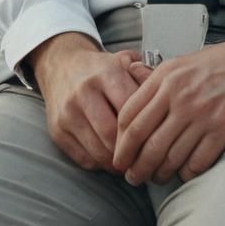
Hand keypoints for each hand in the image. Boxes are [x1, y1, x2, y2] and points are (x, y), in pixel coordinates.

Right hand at [30, 33, 146, 172]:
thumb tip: (167, 102)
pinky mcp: (57, 130)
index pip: (131, 110)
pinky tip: (112, 159)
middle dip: (132, 152)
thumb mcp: (125, 62)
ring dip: (118, 163)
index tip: (157, 139)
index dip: (146, 129)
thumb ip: (147, 77)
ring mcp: (68, 112)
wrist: (62, 64)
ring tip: (131, 162)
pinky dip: (100, 164)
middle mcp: (84, 92)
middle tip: (146, 159)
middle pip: (113, 134)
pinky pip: (83, 158)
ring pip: (99, 151)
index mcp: (106, 73)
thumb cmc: (101, 68)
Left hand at [112, 30, 224, 185]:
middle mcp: (180, 95)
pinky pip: (195, 163)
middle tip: (131, 175)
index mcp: (167, 76)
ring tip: (156, 177)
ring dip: (158, 173)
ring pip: (167, 156)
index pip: (129, 115)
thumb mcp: (184, 60)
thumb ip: (158, 76)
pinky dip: (186, 172)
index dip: (120, 141)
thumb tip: (131, 78)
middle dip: (133, 165)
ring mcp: (201, 114)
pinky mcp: (223, 130)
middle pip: (144, 141)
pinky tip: (185, 171)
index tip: (120, 154)